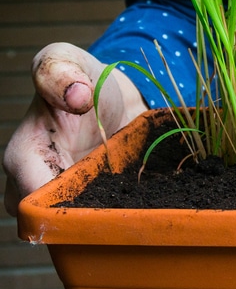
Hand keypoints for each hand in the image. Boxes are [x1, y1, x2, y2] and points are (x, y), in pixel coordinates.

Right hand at [3, 43, 147, 215]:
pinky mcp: (101, 200)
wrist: (113, 90)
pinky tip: (158, 202)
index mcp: (24, 157)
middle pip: (57, 226)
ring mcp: (73, 197)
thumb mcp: (65, 60)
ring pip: (86, 228)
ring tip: (148, 200)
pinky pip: (113, 219)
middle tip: (133, 198)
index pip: (30, 201)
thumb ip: (59, 71)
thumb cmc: (79, 76)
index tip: (99, 191)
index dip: (59, 206)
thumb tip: (76, 95)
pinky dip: (135, 213)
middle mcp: (43, 185)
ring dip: (115, 220)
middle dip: (92, 219)